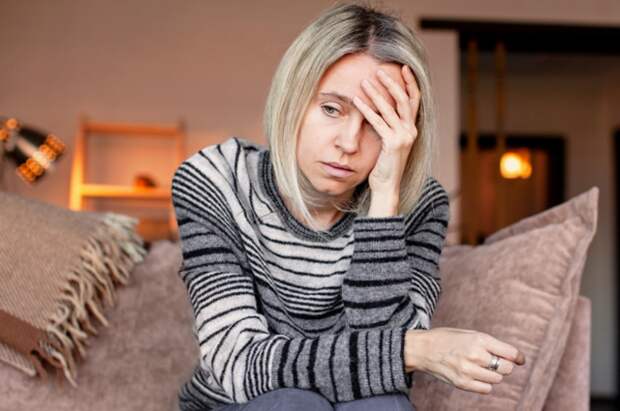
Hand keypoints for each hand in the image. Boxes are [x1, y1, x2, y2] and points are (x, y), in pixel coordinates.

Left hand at [353, 64, 420, 195]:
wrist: (387, 187)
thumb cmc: (385, 166)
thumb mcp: (390, 143)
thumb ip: (389, 127)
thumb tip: (380, 110)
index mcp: (412, 129)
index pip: (414, 101)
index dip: (410, 83)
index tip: (403, 68)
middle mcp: (411, 131)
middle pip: (404, 100)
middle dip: (392, 83)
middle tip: (379, 71)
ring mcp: (403, 137)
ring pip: (390, 109)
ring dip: (376, 93)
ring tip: (364, 82)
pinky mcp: (392, 144)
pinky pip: (378, 122)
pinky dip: (367, 109)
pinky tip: (357, 101)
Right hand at [404, 327, 525, 393]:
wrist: (422, 349)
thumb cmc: (446, 338)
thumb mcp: (468, 333)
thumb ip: (489, 344)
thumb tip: (513, 358)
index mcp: (479, 339)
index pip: (510, 353)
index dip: (518, 357)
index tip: (519, 359)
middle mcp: (475, 355)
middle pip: (506, 368)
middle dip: (504, 366)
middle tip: (495, 362)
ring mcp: (468, 371)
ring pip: (497, 380)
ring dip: (493, 375)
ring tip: (480, 367)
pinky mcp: (462, 383)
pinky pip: (486, 389)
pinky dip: (485, 384)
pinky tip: (476, 376)